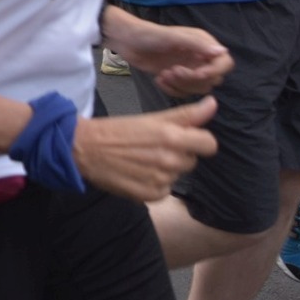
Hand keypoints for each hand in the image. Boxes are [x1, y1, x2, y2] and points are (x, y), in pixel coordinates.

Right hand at [72, 100, 217, 201]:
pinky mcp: (151, 195)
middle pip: (192, 160)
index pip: (209, 144)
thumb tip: (213, 103)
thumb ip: (186, 114)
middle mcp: (170, 161)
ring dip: (166, 169)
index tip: (185, 138)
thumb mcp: (152, 118)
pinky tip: (138, 173)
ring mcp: (161, 180)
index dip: (199, 140)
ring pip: (177, 175)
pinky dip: (154, 183)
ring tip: (142, 159)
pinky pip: (165, 190)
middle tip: (154, 146)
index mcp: (172, 137)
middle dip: (179, 153)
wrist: (85, 149)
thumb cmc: (118, 130)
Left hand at [112, 23, 233, 97]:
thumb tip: (222, 52)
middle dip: (192, 79)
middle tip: (172, 71)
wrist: (128, 42)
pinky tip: (159, 79)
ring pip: (198, 89)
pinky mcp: (178, 79)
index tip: (198, 73)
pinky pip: (184, 93)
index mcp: (204, 44)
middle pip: (212, 79)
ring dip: (181, 85)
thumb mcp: (173, 37)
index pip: (225, 63)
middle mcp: (200, 58)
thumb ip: (197, 45)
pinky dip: (172, 90)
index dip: (214, 71)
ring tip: (163, 74)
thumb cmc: (150, 35)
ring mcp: (189, 69)